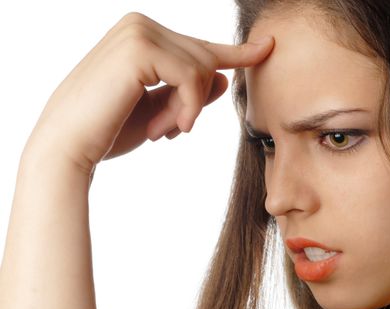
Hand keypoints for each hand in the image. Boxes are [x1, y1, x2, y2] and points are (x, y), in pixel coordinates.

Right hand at [24, 12, 273, 174]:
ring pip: (202, 68)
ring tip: (164, 132)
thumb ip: (189, 92)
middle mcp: (141, 24)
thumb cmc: (109, 130)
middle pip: (205, 58)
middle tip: (173, 131)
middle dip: (195, 101)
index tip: (267, 48)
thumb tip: (223, 77)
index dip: (237, 51)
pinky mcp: (139, 47)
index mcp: (142, 36)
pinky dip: (187, 107)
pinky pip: (191, 76)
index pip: (198, 45)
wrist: (69, 148)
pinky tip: (168, 128)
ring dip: (189, 109)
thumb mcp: (161, 110)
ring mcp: (139, 31)